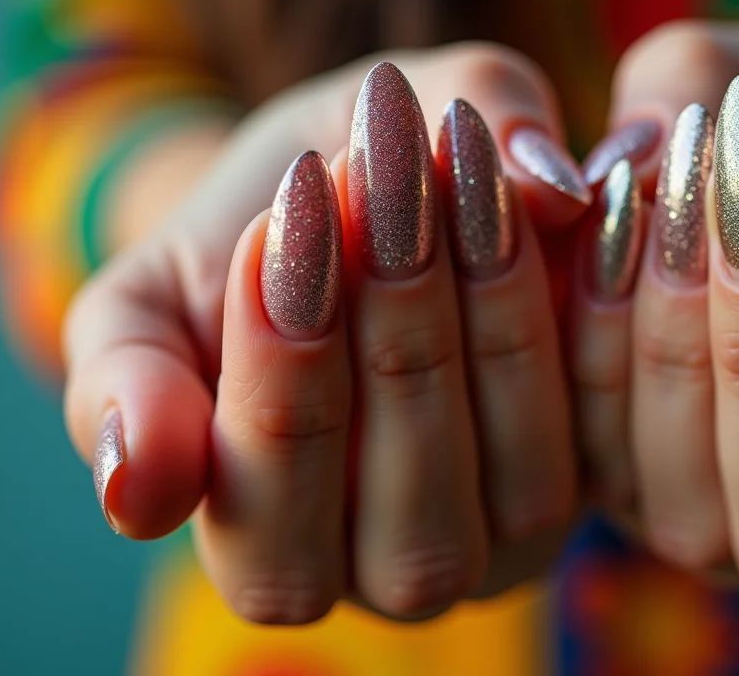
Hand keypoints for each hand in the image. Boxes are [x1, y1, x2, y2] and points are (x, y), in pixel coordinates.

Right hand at [65, 45, 591, 621]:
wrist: (343, 197)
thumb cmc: (240, 259)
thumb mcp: (156, 287)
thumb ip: (125, 376)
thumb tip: (137, 485)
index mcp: (273, 557)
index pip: (272, 522)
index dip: (278, 378)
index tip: (268, 226)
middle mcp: (400, 572)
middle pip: (410, 518)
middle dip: (394, 344)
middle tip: (371, 180)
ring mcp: (515, 535)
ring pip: (522, 475)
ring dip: (494, 320)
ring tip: (458, 167)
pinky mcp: (605, 471)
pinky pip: (613, 421)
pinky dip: (591, 310)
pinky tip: (560, 199)